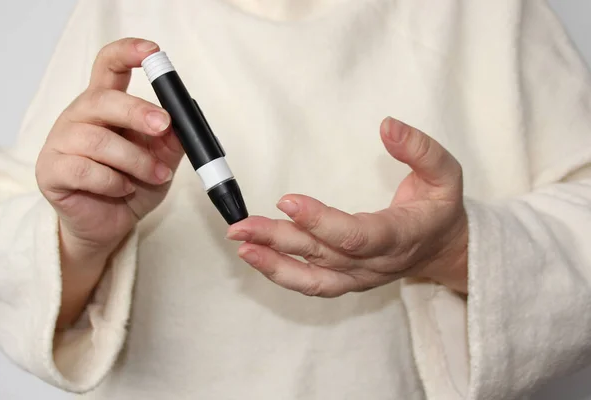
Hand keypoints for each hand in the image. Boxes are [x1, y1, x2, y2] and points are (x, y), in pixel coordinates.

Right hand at [36, 38, 183, 259]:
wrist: (110, 225)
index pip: (109, 65)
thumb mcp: (161, 159)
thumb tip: (186, 118)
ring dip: (136, 161)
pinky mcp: (51, 171)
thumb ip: (172, 138)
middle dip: (137, 112)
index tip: (153, 52)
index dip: (128, 53)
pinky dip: (113, 182)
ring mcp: (61, 142)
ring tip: (156, 176)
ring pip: (98, 141)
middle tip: (163, 126)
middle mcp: (80, 116)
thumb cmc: (133, 185)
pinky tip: (124, 189)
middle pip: (103, 99)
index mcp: (106, 105)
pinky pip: (85, 171)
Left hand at [226, 117, 468, 296]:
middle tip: (241, 226)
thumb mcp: (446, 173)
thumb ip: (420, 149)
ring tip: (241, 245)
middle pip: (323, 256)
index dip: (321, 221)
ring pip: (312, 277)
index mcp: (401, 236)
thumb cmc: (440, 208)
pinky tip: (257, 255)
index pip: (357, 235)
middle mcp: (376, 263)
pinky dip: (282, 273)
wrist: (443, 249)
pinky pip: (312, 284)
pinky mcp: (347, 280)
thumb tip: (388, 126)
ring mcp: (359, 276)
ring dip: (274, 263)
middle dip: (280, 240)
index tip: (287, 201)